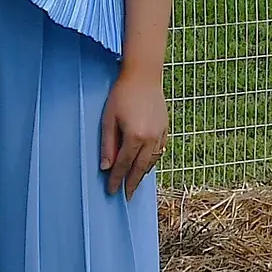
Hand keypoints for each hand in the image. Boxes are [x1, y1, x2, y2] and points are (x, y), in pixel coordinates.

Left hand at [99, 71, 167, 198]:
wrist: (144, 76)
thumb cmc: (122, 95)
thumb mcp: (108, 119)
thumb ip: (108, 144)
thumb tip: (105, 167)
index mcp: (134, 137)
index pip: (123, 165)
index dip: (116, 180)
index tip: (111, 191)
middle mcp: (150, 139)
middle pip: (140, 168)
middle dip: (132, 183)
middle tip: (127, 195)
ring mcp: (160, 134)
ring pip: (152, 161)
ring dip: (143, 173)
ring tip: (135, 182)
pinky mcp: (165, 128)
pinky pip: (160, 151)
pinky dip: (153, 160)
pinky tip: (147, 164)